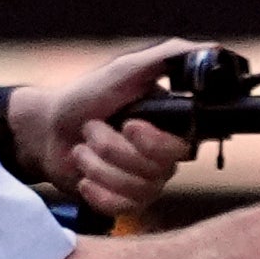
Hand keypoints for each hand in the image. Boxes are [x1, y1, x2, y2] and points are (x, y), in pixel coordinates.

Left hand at [36, 43, 201, 213]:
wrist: (46, 129)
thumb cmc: (86, 96)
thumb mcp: (127, 69)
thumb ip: (170, 56)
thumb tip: (212, 50)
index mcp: (171, 128)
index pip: (181, 149)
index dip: (151, 142)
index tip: (129, 125)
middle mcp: (164, 158)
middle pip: (156, 171)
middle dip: (113, 148)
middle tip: (92, 128)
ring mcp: (145, 183)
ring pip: (135, 189)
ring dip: (97, 165)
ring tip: (83, 148)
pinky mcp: (125, 202)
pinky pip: (123, 208)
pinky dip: (97, 191)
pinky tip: (84, 177)